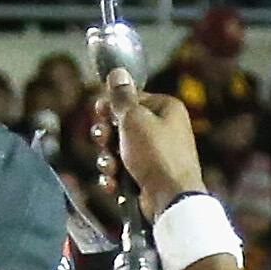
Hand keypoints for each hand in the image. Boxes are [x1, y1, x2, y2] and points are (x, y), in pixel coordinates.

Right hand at [102, 72, 204, 207]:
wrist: (170, 197)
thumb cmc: (155, 154)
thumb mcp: (134, 119)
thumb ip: (122, 96)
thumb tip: (117, 71)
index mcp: (165, 108)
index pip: (130, 99)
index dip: (111, 107)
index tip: (100, 113)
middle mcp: (163, 128)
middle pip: (120, 125)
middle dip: (106, 136)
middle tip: (104, 140)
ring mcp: (156, 154)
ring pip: (118, 150)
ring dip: (107, 159)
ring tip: (111, 168)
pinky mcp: (148, 175)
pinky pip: (123, 170)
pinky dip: (115, 177)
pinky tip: (115, 185)